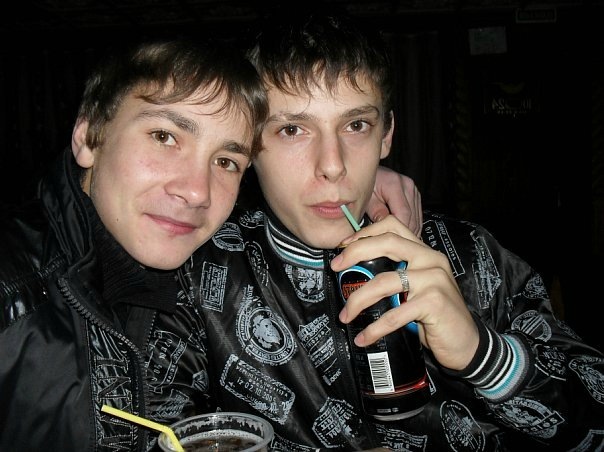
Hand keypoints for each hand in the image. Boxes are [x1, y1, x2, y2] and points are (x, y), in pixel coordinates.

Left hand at [330, 215, 478, 370]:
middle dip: (355, 252)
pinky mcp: (433, 303)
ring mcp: (434, 280)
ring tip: (345, 315)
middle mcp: (431, 260)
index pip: (393, 226)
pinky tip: (363, 338)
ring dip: (358, 299)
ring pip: (384, 282)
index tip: (343, 247)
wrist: (467, 344)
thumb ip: (397, 275)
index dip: (365, 232)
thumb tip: (356, 274)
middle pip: (387, 243)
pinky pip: (393, 314)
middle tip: (335, 267)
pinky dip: (374, 328)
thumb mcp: (418, 288)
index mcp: (425, 253)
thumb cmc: (437, 316)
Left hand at [366, 166, 422, 236]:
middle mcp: (407, 186)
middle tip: (397, 248)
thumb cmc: (366, 185)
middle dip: (405, 234)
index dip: (399, 231)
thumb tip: (383, 227)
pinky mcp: (415, 195)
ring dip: (409, 231)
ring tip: (400, 243)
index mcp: (394, 184)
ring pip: (417, 218)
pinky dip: (412, 226)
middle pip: (412, 218)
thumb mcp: (366, 198)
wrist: (371, 173)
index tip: (393, 242)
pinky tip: (404, 235)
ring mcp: (413, 190)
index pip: (403, 214)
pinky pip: (417, 215)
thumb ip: (376, 212)